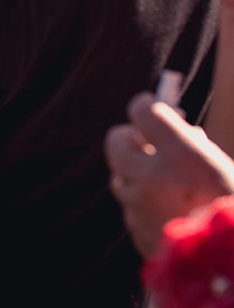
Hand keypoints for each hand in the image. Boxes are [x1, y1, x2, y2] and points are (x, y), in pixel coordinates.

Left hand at [104, 92, 233, 256]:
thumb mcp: (229, 171)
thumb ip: (198, 149)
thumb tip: (181, 131)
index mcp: (183, 159)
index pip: (144, 111)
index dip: (148, 105)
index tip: (154, 107)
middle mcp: (152, 180)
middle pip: (116, 141)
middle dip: (131, 137)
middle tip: (148, 140)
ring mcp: (140, 208)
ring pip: (120, 177)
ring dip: (134, 173)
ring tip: (160, 177)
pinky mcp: (139, 233)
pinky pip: (131, 209)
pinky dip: (143, 204)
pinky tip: (166, 209)